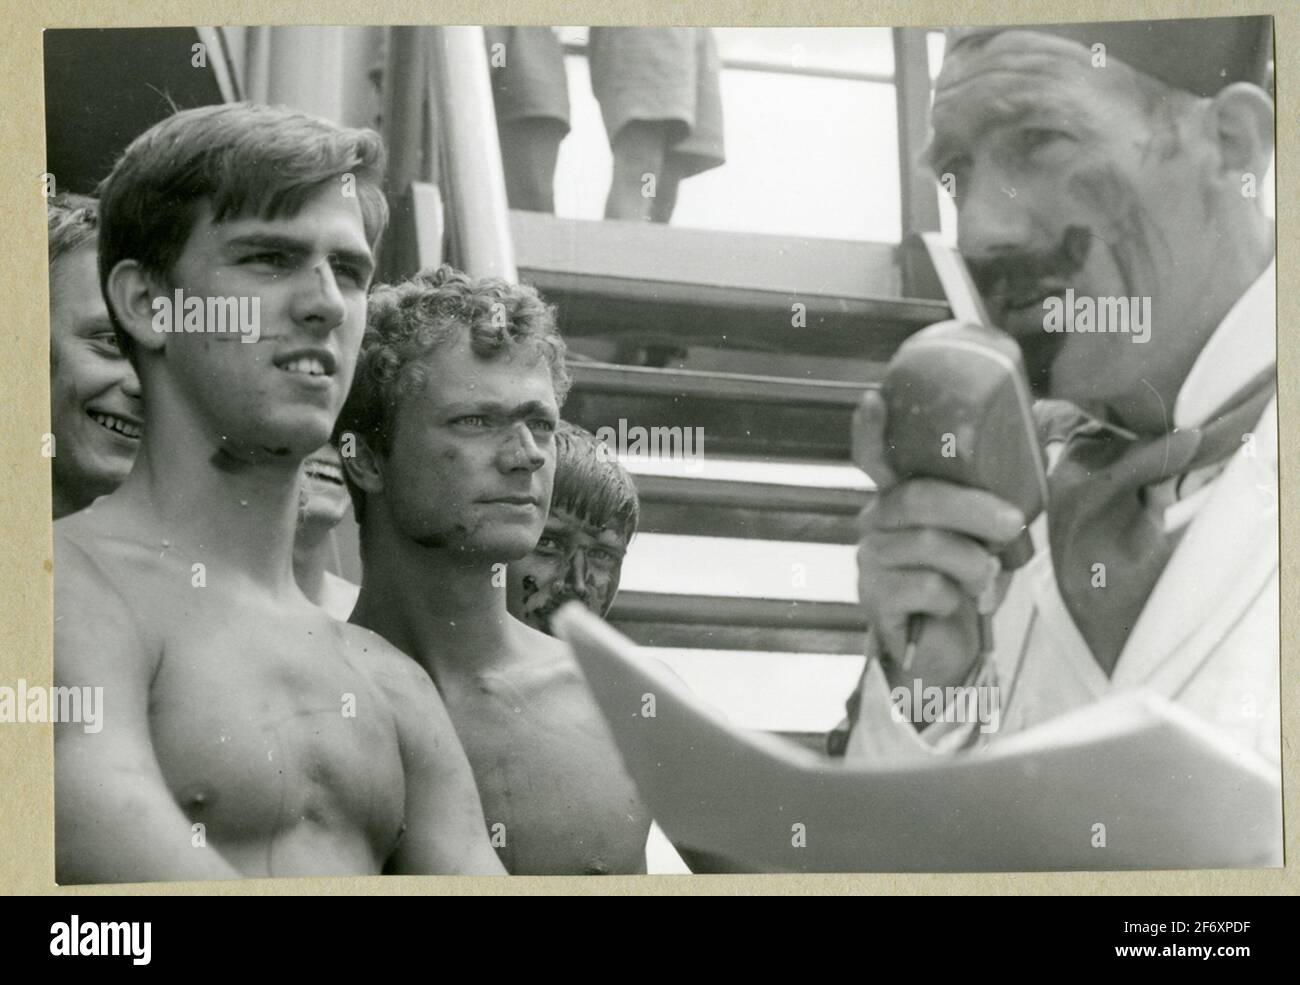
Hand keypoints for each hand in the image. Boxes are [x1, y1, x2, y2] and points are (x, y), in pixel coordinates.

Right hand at [853, 389, 1022, 689]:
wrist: (945, 646)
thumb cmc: (963, 577)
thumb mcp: (981, 531)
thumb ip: (990, 495)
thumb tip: (1037, 446)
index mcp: (899, 496)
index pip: (873, 456)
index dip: (870, 430)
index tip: (873, 400)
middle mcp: (875, 522)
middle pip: (918, 499)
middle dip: (973, 510)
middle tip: (1013, 524)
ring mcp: (871, 560)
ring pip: (928, 545)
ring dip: (973, 564)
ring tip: (986, 578)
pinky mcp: (875, 599)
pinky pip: (926, 586)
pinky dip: (955, 597)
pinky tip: (956, 604)